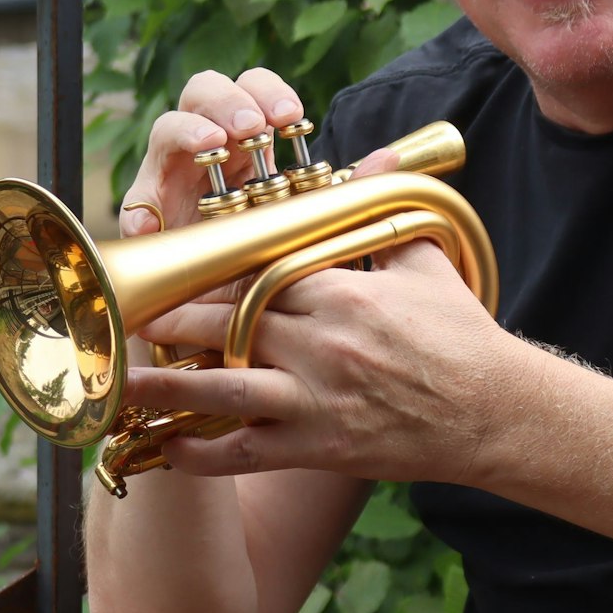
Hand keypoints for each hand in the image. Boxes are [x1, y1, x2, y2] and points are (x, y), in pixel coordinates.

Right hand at [117, 67, 393, 366]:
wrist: (228, 328)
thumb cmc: (268, 262)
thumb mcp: (306, 225)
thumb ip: (341, 192)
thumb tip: (386, 160)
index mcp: (246, 143)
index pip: (251, 88)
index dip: (267, 90)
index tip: (293, 117)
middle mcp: (206, 152)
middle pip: (202, 92)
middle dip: (227, 100)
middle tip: (251, 127)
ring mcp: (171, 181)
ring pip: (165, 131)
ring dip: (187, 131)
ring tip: (210, 147)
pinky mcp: (145, 223)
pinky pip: (134, 209)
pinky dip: (140, 213)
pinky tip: (154, 224)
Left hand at [123, 236, 521, 486]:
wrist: (493, 412)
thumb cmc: (460, 337)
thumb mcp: (424, 263)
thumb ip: (384, 214)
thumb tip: (376, 158)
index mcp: (339, 293)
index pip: (256, 275)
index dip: (211, 275)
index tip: (177, 272)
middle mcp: (319, 344)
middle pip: (225, 324)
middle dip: (171, 320)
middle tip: (128, 315)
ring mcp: (314, 399)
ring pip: (220, 389)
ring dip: (163, 386)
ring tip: (118, 381)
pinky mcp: (317, 448)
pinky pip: (245, 453)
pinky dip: (202, 455)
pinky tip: (168, 450)